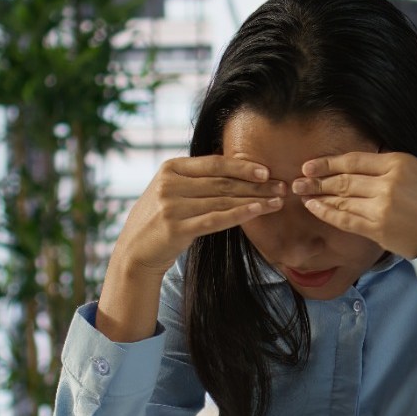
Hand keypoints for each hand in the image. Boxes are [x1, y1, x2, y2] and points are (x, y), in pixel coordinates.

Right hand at [112, 156, 285, 277]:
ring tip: (277, 201)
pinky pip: (215, 219)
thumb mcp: (171, 191)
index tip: (266, 171)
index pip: (214, 164)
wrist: (134, 251)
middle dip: (256, 185)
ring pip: (223, 200)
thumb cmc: (160, 220)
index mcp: (170, 168)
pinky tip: (258, 212)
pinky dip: (239, 214)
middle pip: (222, 182)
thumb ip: (196, 178)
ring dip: (254, 200)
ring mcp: (171, 206)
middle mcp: (170, 184)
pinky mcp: (176, 228)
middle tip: (282, 187)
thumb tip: (236, 168)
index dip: (242, 166)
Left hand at [292, 152, 416, 259]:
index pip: (354, 160)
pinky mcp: (378, 228)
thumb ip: (389, 167)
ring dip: (318, 195)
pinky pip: (345, 218)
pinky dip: (327, 213)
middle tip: (297, 179)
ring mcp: (381, 206)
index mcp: (398, 162)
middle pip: (344, 179)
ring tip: (301, 192)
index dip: (329, 162)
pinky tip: (315, 207)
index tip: (311, 164)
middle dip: (317, 179)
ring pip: (341, 198)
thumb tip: (358, 166)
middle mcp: (387, 182)